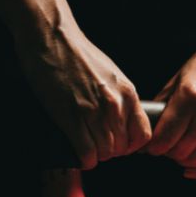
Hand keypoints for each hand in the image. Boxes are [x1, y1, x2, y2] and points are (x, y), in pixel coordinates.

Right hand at [12, 11, 151, 169]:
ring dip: (97, 155)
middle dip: (112, 151)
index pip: (143, 135)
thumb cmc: (78, 55)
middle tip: (100, 146)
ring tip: (88, 148)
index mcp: (128, 93)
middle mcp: (115, 104)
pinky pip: (87, 153)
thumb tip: (124, 122)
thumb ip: (121, 98)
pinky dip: (85, 159)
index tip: (121, 144)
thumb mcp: (112, 75)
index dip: (131, 145)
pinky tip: (81, 154)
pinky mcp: (71, 117)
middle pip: (122, 148)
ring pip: (105, 153)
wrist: (52, 37)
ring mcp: (93, 112)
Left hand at [139, 32, 195, 178]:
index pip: (165, 137)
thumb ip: (163, 104)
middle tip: (166, 148)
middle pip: (181, 151)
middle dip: (168, 153)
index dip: (154, 147)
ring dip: (185, 161)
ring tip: (181, 153)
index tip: (152, 147)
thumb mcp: (179, 77)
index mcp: (190, 95)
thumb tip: (148, 128)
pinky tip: (195, 168)